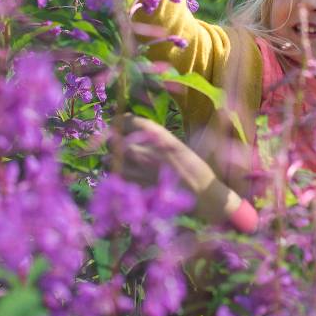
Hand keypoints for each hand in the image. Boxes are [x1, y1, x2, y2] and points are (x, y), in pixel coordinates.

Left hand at [114, 114, 242, 225]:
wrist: (204, 195)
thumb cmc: (196, 168)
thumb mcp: (179, 145)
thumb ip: (157, 138)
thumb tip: (140, 131)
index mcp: (158, 136)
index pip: (129, 121)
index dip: (122, 122)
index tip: (121, 125)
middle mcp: (145, 150)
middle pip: (115, 140)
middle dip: (114, 142)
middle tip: (118, 145)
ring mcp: (138, 171)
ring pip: (110, 160)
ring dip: (112, 160)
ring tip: (120, 163)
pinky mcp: (135, 188)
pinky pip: (115, 179)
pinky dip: (116, 177)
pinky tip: (124, 177)